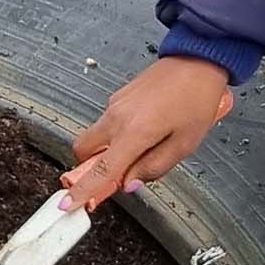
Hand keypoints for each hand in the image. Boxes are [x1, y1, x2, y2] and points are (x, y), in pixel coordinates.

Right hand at [63, 57, 235, 209]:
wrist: (198, 60)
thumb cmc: (197, 99)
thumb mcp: (186, 143)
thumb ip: (156, 166)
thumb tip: (131, 183)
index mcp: (134, 133)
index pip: (101, 169)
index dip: (83, 189)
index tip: (67, 203)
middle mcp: (116, 118)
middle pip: (83, 150)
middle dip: (89, 165)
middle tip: (112, 174)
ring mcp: (114, 106)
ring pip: (96, 136)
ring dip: (108, 149)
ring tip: (146, 145)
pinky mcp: (118, 97)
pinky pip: (109, 123)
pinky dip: (118, 134)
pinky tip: (149, 128)